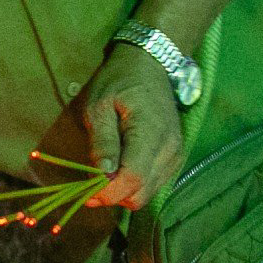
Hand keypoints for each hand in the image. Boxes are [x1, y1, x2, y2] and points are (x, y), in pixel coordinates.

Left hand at [79, 43, 183, 209]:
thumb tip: (101, 176)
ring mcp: (175, 155)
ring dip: (123, 191)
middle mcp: (169, 148)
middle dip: (113, 195)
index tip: (86, 193)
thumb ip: (102, 142)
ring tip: (105, 172)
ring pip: (147, 194)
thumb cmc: (119, 81)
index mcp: (150, 132)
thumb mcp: (99, 106)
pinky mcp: (175, 158)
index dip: (108, 192)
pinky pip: (154, 185)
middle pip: (141, 194)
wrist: (151, 66)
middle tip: (91, 183)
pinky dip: (135, 184)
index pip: (132, 178)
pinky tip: (121, 168)